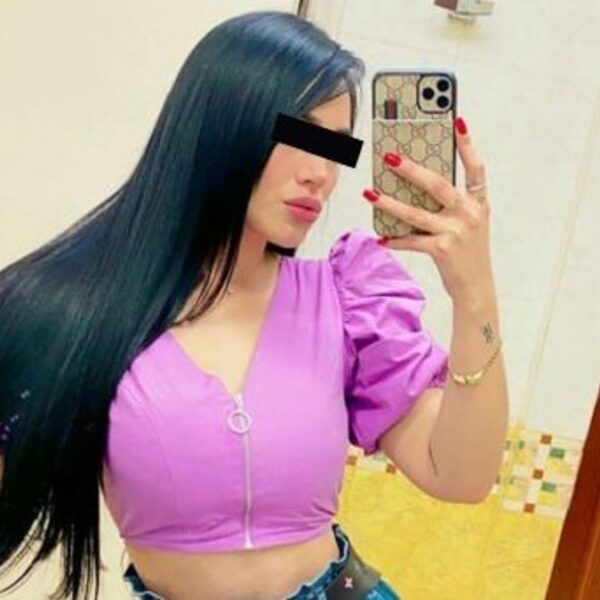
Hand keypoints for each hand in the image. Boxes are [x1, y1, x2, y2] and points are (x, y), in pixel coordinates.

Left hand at [363, 116, 494, 302]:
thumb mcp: (469, 223)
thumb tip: (416, 186)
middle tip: (389, 157)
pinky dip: (394, 239)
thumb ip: (451, 204)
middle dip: (411, 170)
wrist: (476, 286)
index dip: (467, 144)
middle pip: (437, 185)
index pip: (476, 168)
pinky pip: (411, 240)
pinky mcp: (442, 250)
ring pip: (416, 213)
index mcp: (478, 203)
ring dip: (389, 203)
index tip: (456, 121)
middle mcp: (469, 214)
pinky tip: (380, 236)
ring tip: (370, 193)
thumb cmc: (468, 251)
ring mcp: (456, 232)